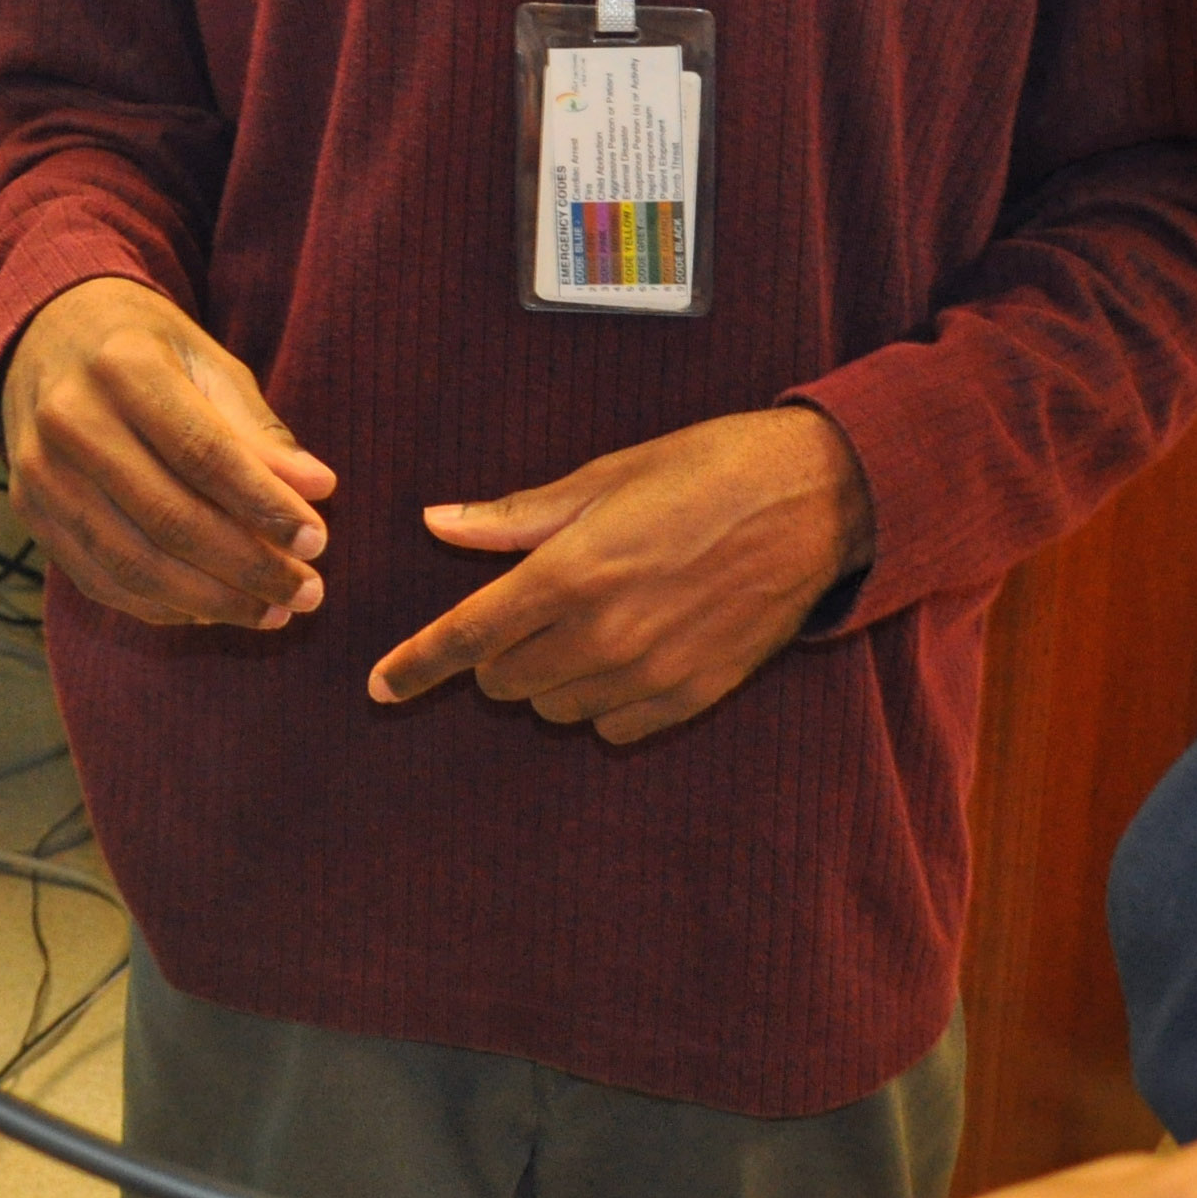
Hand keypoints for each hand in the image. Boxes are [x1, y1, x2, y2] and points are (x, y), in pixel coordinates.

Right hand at [2, 278, 336, 630]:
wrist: (48, 336)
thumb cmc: (148, 351)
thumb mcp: (208, 365)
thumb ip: (257, 432)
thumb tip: (318, 490)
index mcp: (123, 367)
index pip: (204, 454)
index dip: (264, 505)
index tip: (317, 541)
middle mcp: (70, 419)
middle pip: (169, 519)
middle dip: (249, 567)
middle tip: (308, 592)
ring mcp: (40, 472)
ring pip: (134, 564)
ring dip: (213, 601)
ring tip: (273, 612)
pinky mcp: (29, 511)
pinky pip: (101, 580)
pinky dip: (164, 606)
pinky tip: (214, 610)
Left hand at [366, 407, 869, 742]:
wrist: (817, 501)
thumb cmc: (707, 469)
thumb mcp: (605, 476)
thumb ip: (516, 516)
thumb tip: (438, 523)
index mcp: (570, 573)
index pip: (466, 638)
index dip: (414, 667)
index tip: (379, 689)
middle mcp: (603, 635)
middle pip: (504, 679)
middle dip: (495, 651)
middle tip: (529, 603)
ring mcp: (651, 674)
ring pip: (554, 707)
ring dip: (547, 675)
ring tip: (586, 620)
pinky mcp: (692, 697)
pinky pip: (613, 728)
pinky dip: (601, 701)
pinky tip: (626, 653)